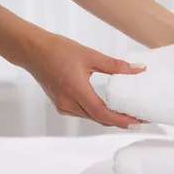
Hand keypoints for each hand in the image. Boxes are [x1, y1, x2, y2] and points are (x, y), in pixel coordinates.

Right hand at [23, 33, 145, 128]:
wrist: (32, 50)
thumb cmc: (58, 50)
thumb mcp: (90, 55)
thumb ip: (116, 66)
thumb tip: (139, 69)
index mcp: (76, 90)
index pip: (102, 113)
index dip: (121, 121)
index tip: (138, 123)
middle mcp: (68, 103)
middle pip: (99, 119)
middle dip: (121, 121)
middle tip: (141, 118)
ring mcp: (63, 106)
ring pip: (92, 118)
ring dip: (110, 118)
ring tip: (129, 114)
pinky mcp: (61, 105)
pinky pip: (84, 114)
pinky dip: (98, 113)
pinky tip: (110, 108)